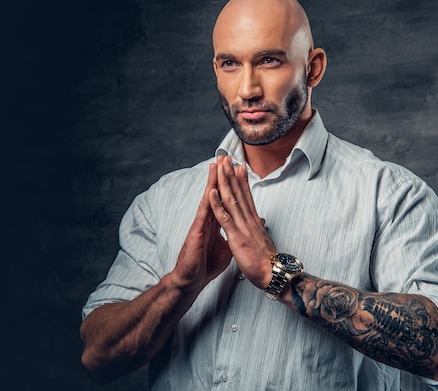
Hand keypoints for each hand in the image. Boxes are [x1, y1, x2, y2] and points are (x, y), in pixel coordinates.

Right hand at [167, 162, 231, 292]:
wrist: (192, 279)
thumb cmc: (206, 264)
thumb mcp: (227, 247)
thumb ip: (234, 235)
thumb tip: (246, 228)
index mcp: (217, 223)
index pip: (225, 199)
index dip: (231, 184)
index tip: (236, 169)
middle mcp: (209, 220)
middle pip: (216, 194)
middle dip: (221, 176)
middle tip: (225, 157)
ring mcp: (201, 225)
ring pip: (208, 200)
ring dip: (212, 182)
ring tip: (215, 165)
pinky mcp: (196, 233)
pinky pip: (203, 216)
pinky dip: (207, 203)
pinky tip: (209, 191)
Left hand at [209, 156, 275, 288]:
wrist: (273, 273)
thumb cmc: (268, 261)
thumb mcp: (263, 241)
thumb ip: (260, 229)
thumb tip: (262, 223)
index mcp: (254, 221)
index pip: (247, 196)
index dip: (242, 180)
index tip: (239, 166)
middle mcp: (249, 219)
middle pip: (239, 192)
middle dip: (232, 174)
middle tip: (227, 157)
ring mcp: (242, 226)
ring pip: (231, 199)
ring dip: (224, 181)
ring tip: (220, 166)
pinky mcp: (236, 235)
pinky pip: (224, 217)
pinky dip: (217, 203)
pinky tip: (212, 191)